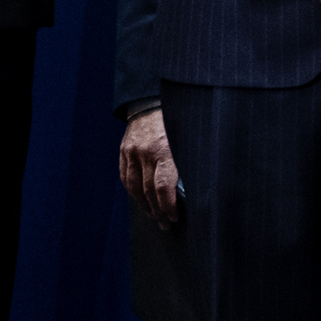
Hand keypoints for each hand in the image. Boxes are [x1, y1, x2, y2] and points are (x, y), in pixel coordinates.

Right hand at [119, 105, 180, 229]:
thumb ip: (190, 161)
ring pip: (134, 187)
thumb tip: (195, 188)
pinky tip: (140, 200)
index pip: (163, 188)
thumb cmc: (178, 118)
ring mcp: (132, 151)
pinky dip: (132, 191)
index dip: (168, 207)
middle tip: (166, 223)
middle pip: (148, 191)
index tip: (175, 217)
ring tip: (154, 216)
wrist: (153, 96)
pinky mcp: (124, 149)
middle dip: (158, 211)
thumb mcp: (190, 138)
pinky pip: (125, 177)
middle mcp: (146, 152)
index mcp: (165, 150)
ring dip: (144, 206)